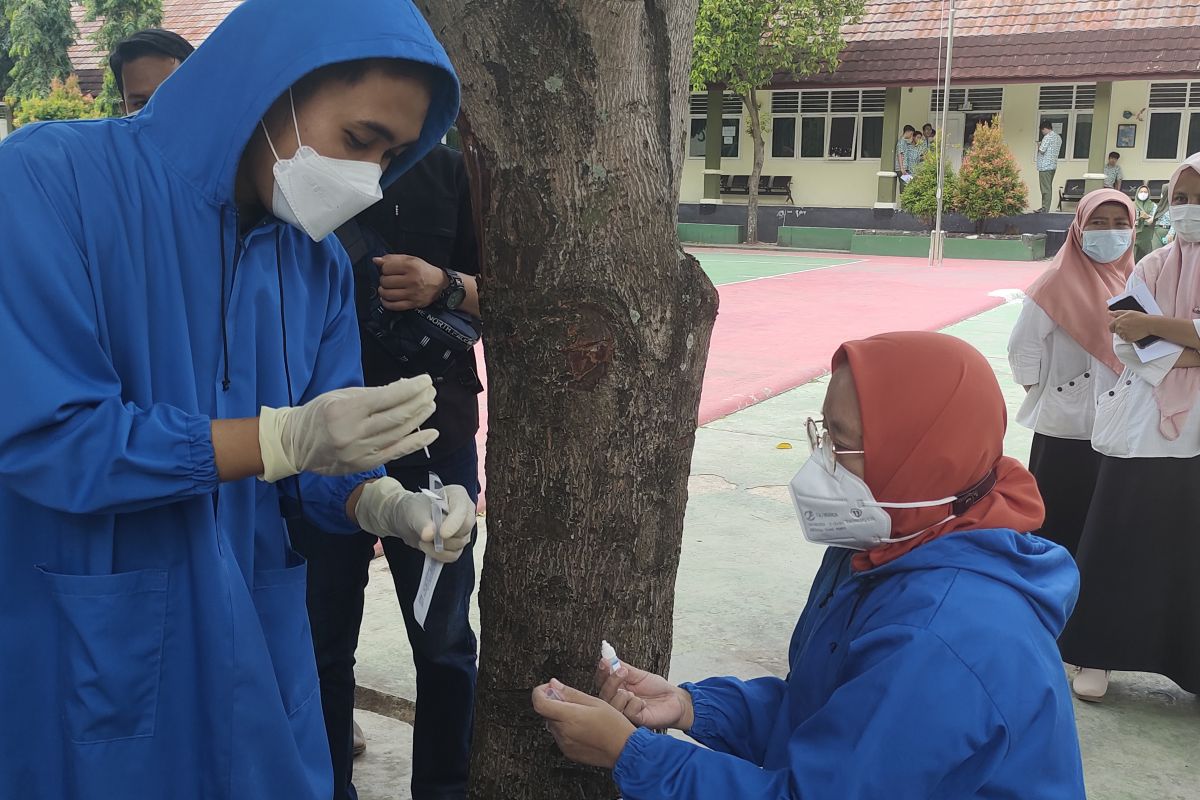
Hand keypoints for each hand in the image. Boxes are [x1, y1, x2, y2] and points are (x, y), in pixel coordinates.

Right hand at [258, 377, 436, 481]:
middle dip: (418, 402)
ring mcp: (360, 451)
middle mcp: (354, 432)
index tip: (425, 380)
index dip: (410, 388)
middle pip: (396, 416)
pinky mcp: (365, 464)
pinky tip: (431, 433)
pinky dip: (416, 443)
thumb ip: (371, 393)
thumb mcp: (339, 396)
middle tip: (431, 391)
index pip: (386, 398)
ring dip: (419, 418)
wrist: (294, 444)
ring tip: (430, 405)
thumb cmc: (317, 415)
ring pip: (399, 433)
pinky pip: (396, 453)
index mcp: (345, 411)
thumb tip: (402, 387)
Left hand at [354, 477, 474, 561]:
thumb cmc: (407, 508)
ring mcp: (461, 528)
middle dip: (445, 538)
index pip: (464, 511)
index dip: (455, 524)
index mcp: (457, 496)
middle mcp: (464, 511)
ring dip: (439, 548)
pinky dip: (439, 556)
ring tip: (421, 541)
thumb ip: (421, 522)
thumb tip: (431, 535)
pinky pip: (454, 556)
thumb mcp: (410, 512)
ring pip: (460, 546)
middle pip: (466, 531)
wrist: (402, 519)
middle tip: (425, 538)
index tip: (441, 534)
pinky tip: (426, 548)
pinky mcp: (455, 543)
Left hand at [376, 254, 447, 310]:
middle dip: (383, 280)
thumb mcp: (411, 260)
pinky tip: (387, 298)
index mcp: (411, 266)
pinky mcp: (412, 304)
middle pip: (385, 281)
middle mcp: (412, 280)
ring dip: (383, 291)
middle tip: (388, 280)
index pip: (386, 268)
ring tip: (385, 289)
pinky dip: (386, 302)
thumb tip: (375, 260)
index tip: (388, 270)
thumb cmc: (423, 271)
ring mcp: (412, 293)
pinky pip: (393, 306)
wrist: (440, 284)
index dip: (384, 268)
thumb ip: (393, 259)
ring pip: (387, 294)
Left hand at [531, 679, 635, 768]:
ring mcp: (565, 743)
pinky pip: (560, 736)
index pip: (539, 704)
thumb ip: (570, 693)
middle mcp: (564, 732)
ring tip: (581, 715)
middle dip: (553, 703)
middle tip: (569, 700)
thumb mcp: (594, 702)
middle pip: (547, 713)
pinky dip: (566, 729)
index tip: (546, 688)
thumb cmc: (614, 726)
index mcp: (570, 717)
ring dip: (560, 717)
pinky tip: (582, 727)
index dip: (539, 692)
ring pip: (553, 724)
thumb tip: (554, 684)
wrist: (623, 749)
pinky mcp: (568, 752)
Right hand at [594, 659, 693, 730]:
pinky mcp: (636, 720)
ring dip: (622, 695)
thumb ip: (622, 667)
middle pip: (604, 694)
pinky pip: (628, 712)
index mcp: (618, 689)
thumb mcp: (639, 674)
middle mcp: (619, 701)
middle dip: (611, 681)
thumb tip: (608, 657)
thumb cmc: (657, 688)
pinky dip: (635, 704)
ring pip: (612, 705)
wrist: (674, 699)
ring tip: (634, 693)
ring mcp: (626, 712)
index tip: (604, 662)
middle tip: (623, 672)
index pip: (602, 682)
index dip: (601, 672)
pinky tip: (643, 703)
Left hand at [1109, 310, 1157, 342]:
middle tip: (1129, 327)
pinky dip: (1129, 337)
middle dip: (1121, 329)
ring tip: (1133, 329)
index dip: (1114, 327)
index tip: (1118, 327)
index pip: (1110, 327)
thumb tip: (1109, 312)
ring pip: (1121, 335)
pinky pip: (1126, 339)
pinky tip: (1134, 333)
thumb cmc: (1140, 317)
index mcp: (1118, 321)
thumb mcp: (1128, 312)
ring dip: (1125, 333)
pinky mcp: (1128, 339)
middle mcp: (1119, 328)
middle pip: (1116, 331)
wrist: (1149, 324)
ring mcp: (1123, 334)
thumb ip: (1117, 313)